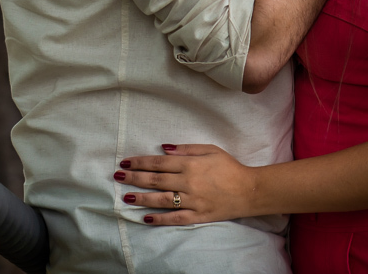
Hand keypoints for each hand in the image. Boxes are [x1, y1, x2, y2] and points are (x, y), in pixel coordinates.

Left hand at [115, 144, 258, 225]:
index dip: (140, 162)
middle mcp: (188, 182)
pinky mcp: (198, 216)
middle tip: (117, 176)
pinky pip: (175, 218)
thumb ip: (186, 149)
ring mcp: (192, 201)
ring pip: (161, 199)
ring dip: (142, 198)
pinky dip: (160, 219)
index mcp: (190, 165)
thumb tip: (163, 148)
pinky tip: (146, 218)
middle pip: (156, 180)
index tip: (125, 161)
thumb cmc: (230, 167)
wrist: (250, 190)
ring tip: (125, 197)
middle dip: (134, 178)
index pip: (159, 163)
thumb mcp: (210, 149)